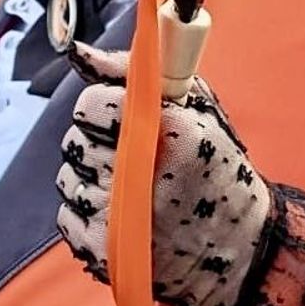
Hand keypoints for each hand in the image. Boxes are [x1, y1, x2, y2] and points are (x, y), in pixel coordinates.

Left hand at [56, 42, 304, 305]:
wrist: (237, 248)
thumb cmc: (215, 167)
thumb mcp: (193, 107)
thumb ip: (132, 74)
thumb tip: (78, 53)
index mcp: (170, 134)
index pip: (91, 104)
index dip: (104, 107)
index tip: (122, 116)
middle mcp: (142, 177)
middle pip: (75, 141)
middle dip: (97, 143)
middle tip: (132, 155)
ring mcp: (120, 220)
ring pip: (67, 177)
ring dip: (90, 178)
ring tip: (131, 187)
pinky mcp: (103, 252)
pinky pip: (67, 215)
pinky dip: (87, 213)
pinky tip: (122, 214)